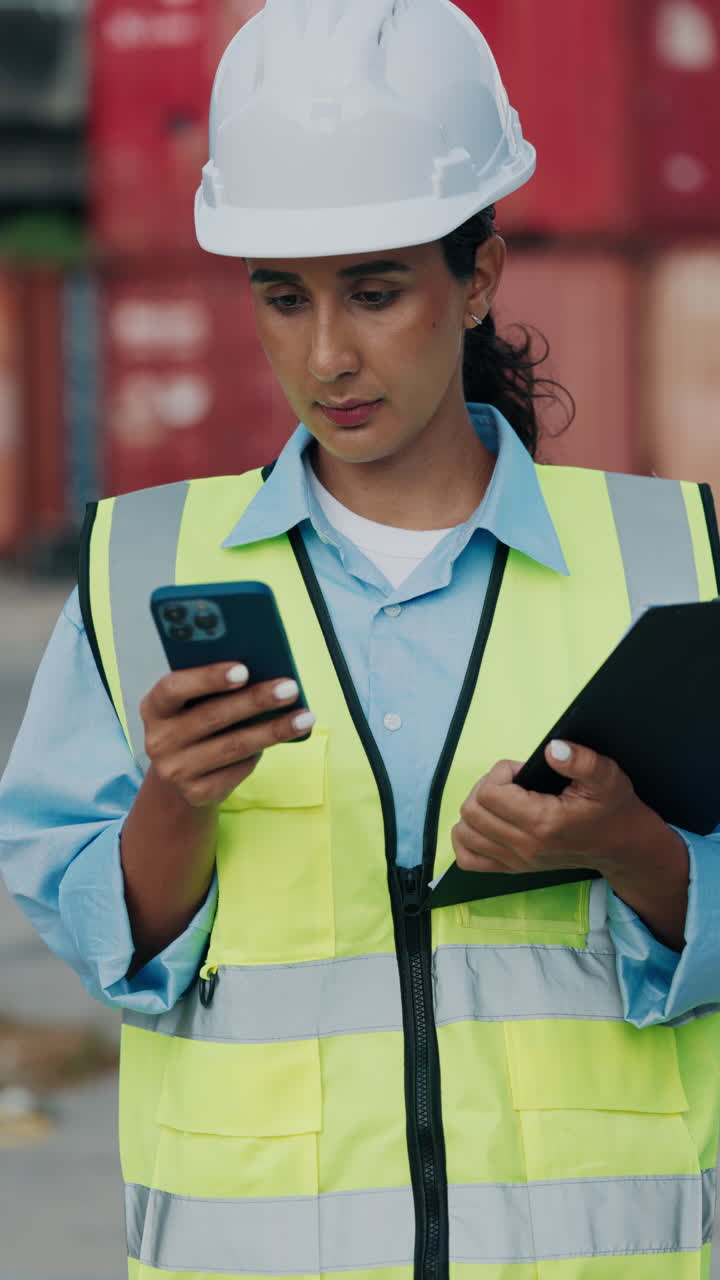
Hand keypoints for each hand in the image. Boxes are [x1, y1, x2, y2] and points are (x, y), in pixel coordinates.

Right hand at [140, 663, 312, 808]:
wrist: (180, 773)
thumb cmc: (195, 721)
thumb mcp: (193, 701)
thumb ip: (214, 686)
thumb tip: (263, 672)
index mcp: (154, 707)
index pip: (174, 688)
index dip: (208, 678)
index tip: (244, 669)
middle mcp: (158, 741)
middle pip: (212, 717)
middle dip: (255, 701)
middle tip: (289, 689)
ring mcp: (175, 771)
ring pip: (234, 746)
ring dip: (274, 730)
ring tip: (304, 717)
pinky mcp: (196, 793)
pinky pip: (239, 769)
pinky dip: (262, 752)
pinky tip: (282, 738)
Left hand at [452, 739, 649, 877]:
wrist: (622, 846)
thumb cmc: (613, 809)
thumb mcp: (607, 776)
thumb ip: (582, 760)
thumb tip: (552, 749)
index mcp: (543, 823)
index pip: (490, 793)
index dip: (501, 773)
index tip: (522, 771)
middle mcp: (525, 847)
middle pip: (473, 811)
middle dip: (487, 786)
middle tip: (512, 782)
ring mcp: (516, 861)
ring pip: (465, 832)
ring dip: (476, 809)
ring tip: (502, 798)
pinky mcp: (512, 868)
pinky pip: (468, 859)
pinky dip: (468, 838)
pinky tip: (487, 822)